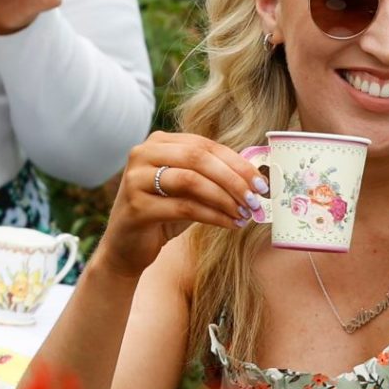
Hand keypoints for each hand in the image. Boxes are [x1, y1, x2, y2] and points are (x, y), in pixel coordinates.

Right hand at [93, 132, 263, 281]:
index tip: (261, 182)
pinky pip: (184, 207)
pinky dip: (213, 216)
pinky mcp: (137, 206)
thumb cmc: (164, 213)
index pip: (205, 145)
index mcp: (158, 142)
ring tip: (244, 214)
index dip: (237, 163)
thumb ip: (213, 176)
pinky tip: (229, 224)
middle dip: (233, 179)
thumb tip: (258, 176)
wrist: (127, 246)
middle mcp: (143, 154)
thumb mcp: (190, 189)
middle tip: (255, 199)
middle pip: (197, 157)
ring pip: (191, 180)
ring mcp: (136, 178)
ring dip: (224, 198)